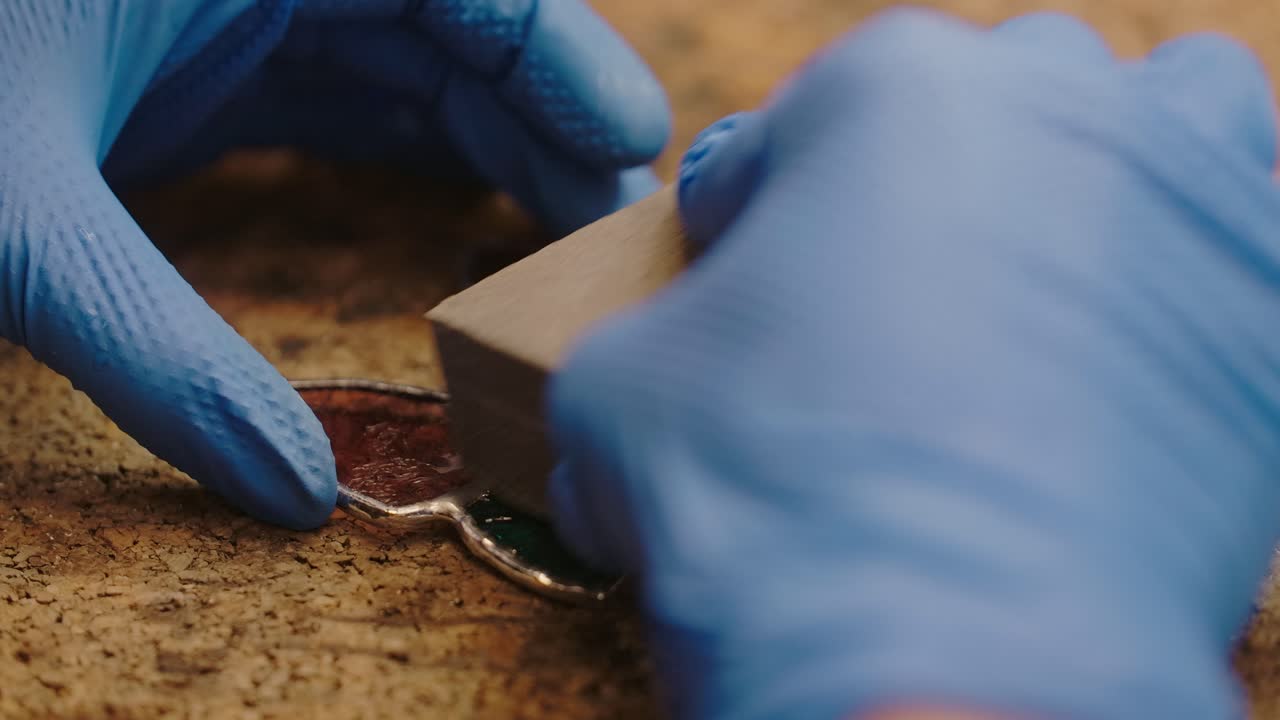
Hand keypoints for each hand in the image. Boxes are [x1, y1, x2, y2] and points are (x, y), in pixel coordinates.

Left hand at [0, 0, 668, 528]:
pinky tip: (477, 219)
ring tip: (566, 237)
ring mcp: (237, 13)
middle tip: (616, 225)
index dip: (556, 48)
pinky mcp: (212, 70)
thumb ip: (159, 352)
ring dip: (497, 144)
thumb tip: (293, 492)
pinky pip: (353, 103)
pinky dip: (422, 158)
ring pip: (413, 65)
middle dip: (545, 113)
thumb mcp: (16, 224)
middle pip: (453, 21)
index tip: (630, 143)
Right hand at [548, 9, 1279, 719]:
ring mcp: (1192, 203)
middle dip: (933, 172)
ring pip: (1171, 117)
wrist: (941, 665)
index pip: (798, 127)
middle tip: (889, 284)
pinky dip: (1191, 279)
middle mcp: (1060, 105)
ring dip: (1108, 167)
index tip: (748, 278)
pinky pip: (1249, 250)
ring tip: (1046, 269)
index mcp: (891, 84)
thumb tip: (677, 370)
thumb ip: (659, 332)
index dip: (755, 213)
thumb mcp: (622, 387)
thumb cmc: (773, 498)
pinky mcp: (1273, 321)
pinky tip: (1131, 362)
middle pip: (995, 95)